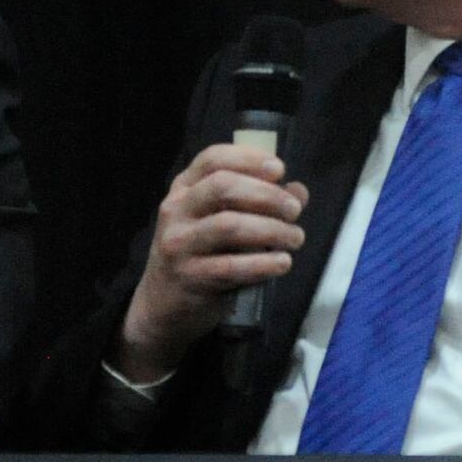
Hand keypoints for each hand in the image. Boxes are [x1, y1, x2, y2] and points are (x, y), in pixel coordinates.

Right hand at [115, 144, 307, 382]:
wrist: (163, 303)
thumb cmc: (199, 253)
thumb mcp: (217, 220)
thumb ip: (257, 202)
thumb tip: (297, 191)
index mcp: (183, 188)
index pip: (212, 159)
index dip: (248, 159)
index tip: (279, 169)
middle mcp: (176, 210)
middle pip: (222, 187)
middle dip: (266, 195)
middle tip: (294, 210)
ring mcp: (179, 244)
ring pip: (229, 226)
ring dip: (271, 230)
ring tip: (295, 238)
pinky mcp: (190, 277)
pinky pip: (232, 267)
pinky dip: (263, 264)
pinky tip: (282, 263)